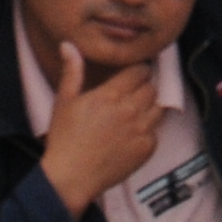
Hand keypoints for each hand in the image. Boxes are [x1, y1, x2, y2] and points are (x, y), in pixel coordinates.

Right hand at [37, 43, 164, 213]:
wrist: (71, 177)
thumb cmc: (64, 138)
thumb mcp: (64, 101)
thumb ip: (72, 71)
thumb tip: (69, 45)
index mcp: (111, 94)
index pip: (140, 71)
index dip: (137, 71)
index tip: (132, 75)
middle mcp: (130, 110)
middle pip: (151, 88)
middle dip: (143, 88)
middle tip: (132, 94)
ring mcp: (141, 131)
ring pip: (158, 108)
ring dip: (149, 108)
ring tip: (134, 113)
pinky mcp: (146, 149)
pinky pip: (156, 133)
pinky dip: (148, 132)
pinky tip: (132, 135)